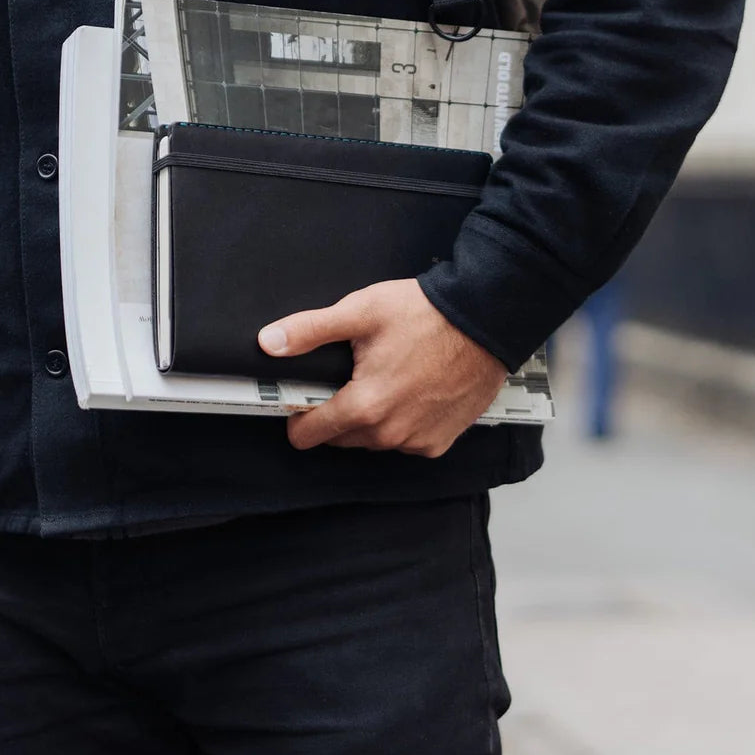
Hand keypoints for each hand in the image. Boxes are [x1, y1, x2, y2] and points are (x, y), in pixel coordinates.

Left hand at [257, 278, 506, 456]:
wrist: (485, 320)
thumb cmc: (425, 314)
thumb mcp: (359, 313)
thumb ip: (309, 330)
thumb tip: (269, 342)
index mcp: (365, 406)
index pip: (309, 434)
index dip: (297, 417)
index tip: (300, 400)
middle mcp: (391, 433)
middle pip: (340, 437)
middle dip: (335, 413)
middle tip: (347, 378)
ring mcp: (418, 441)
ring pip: (372, 440)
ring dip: (368, 419)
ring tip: (381, 379)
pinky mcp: (441, 441)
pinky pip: (404, 441)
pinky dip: (399, 423)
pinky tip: (407, 393)